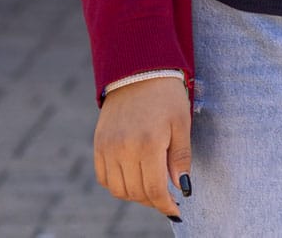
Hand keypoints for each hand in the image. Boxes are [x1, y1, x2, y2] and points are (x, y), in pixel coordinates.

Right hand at [94, 77, 191, 220]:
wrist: (138, 71)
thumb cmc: (166, 96)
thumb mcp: (181, 124)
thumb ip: (181, 158)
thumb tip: (183, 188)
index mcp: (147, 143)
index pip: (153, 189)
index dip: (165, 205)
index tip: (176, 211)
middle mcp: (123, 148)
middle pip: (135, 192)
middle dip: (153, 201)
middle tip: (167, 198)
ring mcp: (107, 147)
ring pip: (118, 189)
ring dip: (136, 195)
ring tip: (152, 188)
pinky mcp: (98, 144)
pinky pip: (104, 178)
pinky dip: (118, 185)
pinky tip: (134, 178)